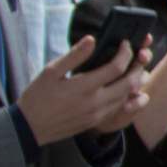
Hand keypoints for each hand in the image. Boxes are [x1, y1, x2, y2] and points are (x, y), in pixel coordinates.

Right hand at [18, 35, 150, 143]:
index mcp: (84, 86)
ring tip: (132, 69)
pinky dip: (125, 95)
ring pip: (126, 97)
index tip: (125, 44)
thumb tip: (91, 39)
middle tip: (137, 56)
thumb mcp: (51, 72)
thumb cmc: (37, 97)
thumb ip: (74, 55)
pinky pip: (118, 108)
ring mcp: (97, 114)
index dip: (125, 53)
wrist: (29, 128)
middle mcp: (95, 102)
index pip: (116, 67)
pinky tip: (121, 86)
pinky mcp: (96, 122)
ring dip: (134, 82)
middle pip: (130, 83)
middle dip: (137, 67)